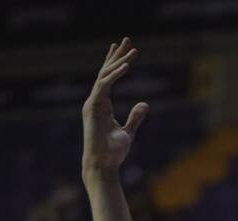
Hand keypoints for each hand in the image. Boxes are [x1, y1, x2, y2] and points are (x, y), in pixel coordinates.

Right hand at [82, 37, 148, 174]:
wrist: (104, 164)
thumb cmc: (113, 151)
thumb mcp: (129, 131)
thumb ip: (135, 117)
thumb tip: (145, 104)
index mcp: (102, 104)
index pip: (109, 78)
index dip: (117, 63)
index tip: (127, 50)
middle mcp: (95, 101)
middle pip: (105, 72)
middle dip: (116, 55)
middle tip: (126, 39)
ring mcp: (92, 103)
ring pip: (104, 76)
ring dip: (118, 62)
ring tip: (131, 50)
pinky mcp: (93, 108)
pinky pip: (103, 86)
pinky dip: (114, 75)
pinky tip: (126, 67)